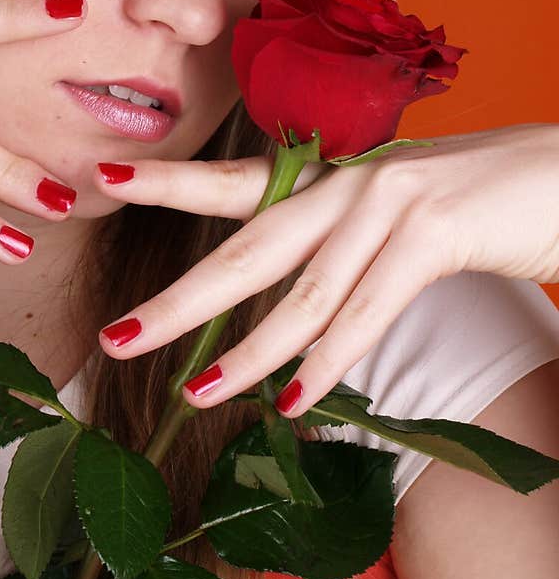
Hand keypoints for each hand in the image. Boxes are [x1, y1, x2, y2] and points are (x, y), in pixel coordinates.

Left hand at [92, 124, 558, 415]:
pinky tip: (295, 400)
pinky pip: (368, 309)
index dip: (168, 182)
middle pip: (245, 248)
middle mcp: (348, 185)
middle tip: (118, 337)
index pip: (236, 182)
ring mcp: (388, 205)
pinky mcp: (433, 233)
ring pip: (302, 293)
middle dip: (179, 300)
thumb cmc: (474, 201)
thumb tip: (287, 297)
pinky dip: (328, 359)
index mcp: (332, 178)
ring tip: (197, 393)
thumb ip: (336, 243)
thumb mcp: (392, 214)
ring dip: (248, 353)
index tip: (103, 180)